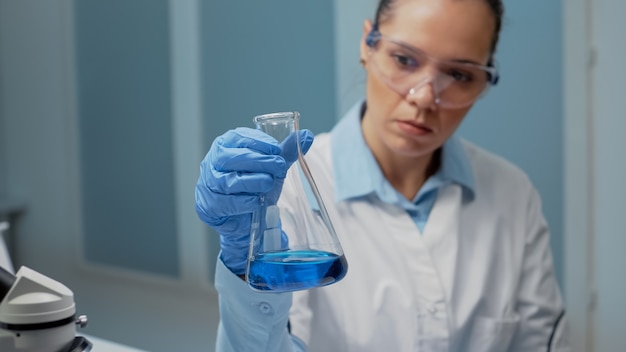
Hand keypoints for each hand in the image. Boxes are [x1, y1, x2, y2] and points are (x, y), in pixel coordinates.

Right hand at [195, 127, 313, 273]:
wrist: (244, 219)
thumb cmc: (254, 187)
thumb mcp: (271, 168)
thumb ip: (286, 152)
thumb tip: (307, 135)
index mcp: (226, 146)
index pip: (238, 137)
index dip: (257, 142)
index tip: (276, 149)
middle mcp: (213, 163)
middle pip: (230, 158)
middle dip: (257, 161)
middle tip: (279, 166)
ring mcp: (208, 185)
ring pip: (227, 181)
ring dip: (251, 181)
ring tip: (269, 183)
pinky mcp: (208, 206)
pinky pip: (225, 203)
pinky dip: (243, 202)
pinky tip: (256, 201)